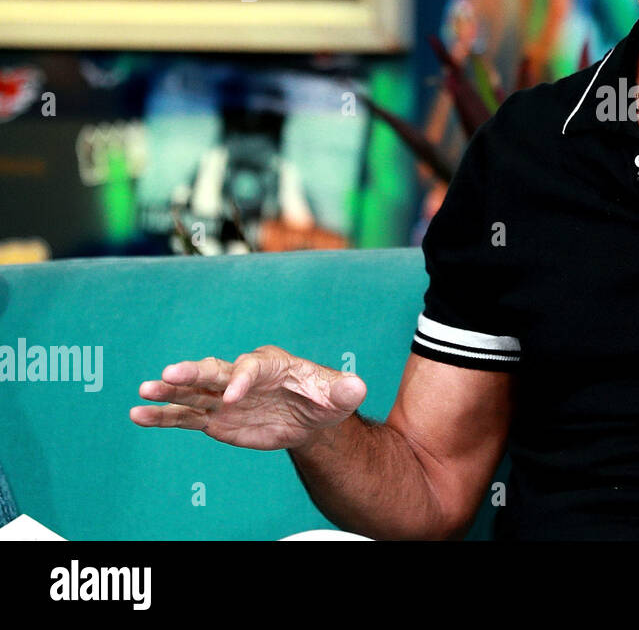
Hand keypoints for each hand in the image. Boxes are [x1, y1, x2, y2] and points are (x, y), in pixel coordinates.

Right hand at [129, 345, 366, 450]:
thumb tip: (357, 386)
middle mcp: (242, 376)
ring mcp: (224, 397)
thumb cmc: (325, 398)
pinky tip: (138, 416)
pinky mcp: (215, 417)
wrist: (310, 417)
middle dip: (193, 372)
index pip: (252, 368)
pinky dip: (163, 416)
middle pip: (214, 371)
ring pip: (193, 392)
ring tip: (144, 392)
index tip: (233, 397)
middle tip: (169, 374)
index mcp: (271, 365)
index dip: (241, 380)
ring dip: (169, 392)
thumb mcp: (339, 395)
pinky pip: (185, 417)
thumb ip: (344, 390)